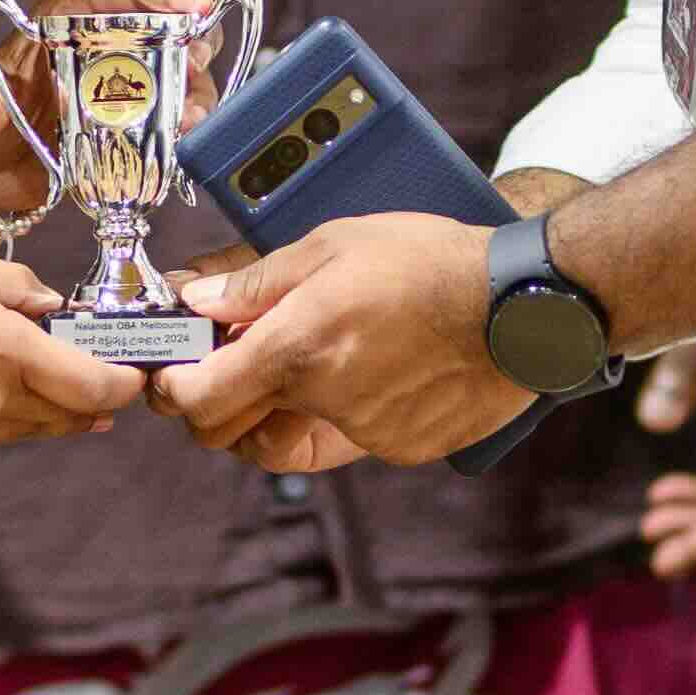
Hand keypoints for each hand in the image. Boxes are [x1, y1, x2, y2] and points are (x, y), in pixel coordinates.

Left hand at [0, 0, 214, 217]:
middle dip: (195, 45)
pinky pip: (173, 124)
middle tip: (197, 69)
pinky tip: (185, 146)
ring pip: (180, 81)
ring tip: (189, 122)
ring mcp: (124, 92)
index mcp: (71, 20)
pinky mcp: (133, 132)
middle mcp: (107, 49)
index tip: (197, 4)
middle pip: (169, 32)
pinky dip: (186, 132)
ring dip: (195, 98)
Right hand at [0, 249, 138, 452]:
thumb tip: (52, 308)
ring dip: (57, 415)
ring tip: (69, 396)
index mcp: (9, 353)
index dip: (124, 383)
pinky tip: (6, 399)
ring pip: (33, 432)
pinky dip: (12, 421)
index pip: (93, 386)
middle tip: (111, 382)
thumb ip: (17, 287)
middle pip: (70, 418)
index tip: (135, 372)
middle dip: (97, 402)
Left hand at [157, 214, 528, 470]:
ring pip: (292, 434)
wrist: (523, 307)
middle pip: (228, 435)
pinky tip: (378, 365)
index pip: (196, 398)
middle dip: (215, 406)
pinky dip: (346, 410)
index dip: (172, 387)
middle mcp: (323, 401)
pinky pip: (347, 438)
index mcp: (296, 349)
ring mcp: (363, 434)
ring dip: (286, 405)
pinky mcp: (399, 449)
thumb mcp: (333, 245)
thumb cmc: (430, 263)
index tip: (174, 366)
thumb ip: (255, 280)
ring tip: (321, 352)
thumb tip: (194, 298)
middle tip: (228, 364)